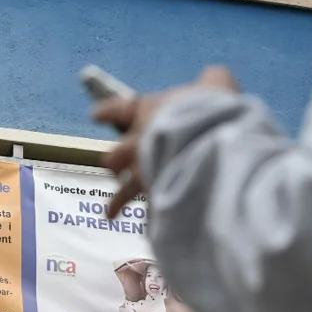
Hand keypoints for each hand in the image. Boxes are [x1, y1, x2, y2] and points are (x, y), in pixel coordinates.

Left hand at [93, 66, 238, 217]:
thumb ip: (212, 81)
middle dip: (114, 163)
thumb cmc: (209, 110)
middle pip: (115, 155)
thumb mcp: (216, 86)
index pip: (120, 109)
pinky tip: (147, 234)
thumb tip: (214, 78)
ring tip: (109, 213)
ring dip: (116, 201)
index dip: (108, 112)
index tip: (95, 115)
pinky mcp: (155, 196)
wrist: (209, 143)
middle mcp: (138, 143)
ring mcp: (144, 172)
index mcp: (147, 112)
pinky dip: (148, 222)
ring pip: (122, 190)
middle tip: (112, 169)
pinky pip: (148, 212)